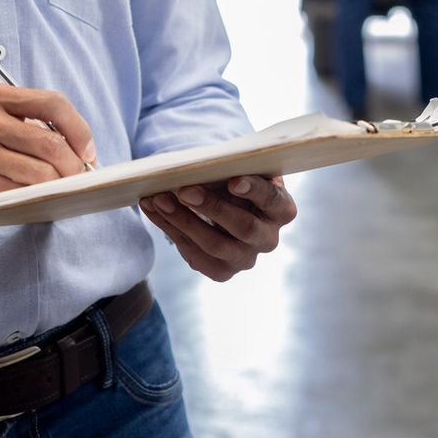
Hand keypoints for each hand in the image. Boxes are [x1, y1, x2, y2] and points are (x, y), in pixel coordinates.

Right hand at [0, 82, 95, 223]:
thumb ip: (21, 121)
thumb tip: (73, 146)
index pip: (52, 102)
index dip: (79, 128)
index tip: (87, 149)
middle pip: (51, 142)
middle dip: (74, 165)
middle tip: (79, 177)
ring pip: (40, 173)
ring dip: (59, 186)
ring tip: (61, 190)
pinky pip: (21, 193)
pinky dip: (37, 200)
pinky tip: (38, 201)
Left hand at [140, 175, 296, 282]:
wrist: (229, 206)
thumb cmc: (236, 180)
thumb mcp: (242, 170)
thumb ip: (233, 168)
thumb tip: (200, 166)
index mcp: (282, 209)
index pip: (273, 200)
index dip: (254, 191)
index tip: (234, 180)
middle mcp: (269, 239)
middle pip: (243, 227)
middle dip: (211, 207)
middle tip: (184, 190)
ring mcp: (246, 259)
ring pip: (214, 244)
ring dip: (182, 220)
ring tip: (158, 199)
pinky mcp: (222, 272)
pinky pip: (194, 256)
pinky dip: (171, 231)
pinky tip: (154, 211)